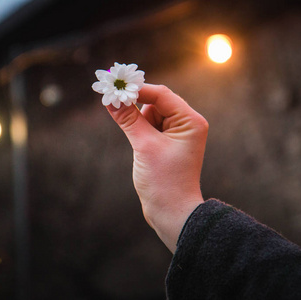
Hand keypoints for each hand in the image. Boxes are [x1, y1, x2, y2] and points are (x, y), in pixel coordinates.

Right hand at [107, 84, 207, 252]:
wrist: (172, 212)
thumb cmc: (164, 181)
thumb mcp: (144, 146)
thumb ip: (128, 119)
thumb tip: (111, 98)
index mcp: (190, 121)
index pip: (161, 95)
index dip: (138, 89)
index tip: (114, 86)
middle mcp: (187, 124)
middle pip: (155, 103)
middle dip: (136, 107)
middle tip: (114, 106)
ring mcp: (178, 134)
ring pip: (150, 115)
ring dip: (138, 123)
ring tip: (141, 147)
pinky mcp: (167, 144)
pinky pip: (150, 128)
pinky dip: (139, 131)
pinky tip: (141, 149)